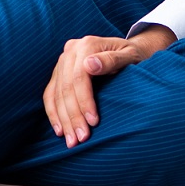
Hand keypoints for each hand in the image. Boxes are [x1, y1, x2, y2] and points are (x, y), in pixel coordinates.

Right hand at [42, 25, 176, 146]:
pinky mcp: (59, 72)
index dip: (84, 101)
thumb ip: (112, 60)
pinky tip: (59, 130)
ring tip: (71, 141)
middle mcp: (71, 50)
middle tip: (81, 139)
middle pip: (66, 88)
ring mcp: (63, 61)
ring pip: (56, 94)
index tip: (93, 122)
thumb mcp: (130, 55)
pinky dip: (53, 113)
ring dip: (62, 120)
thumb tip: (89, 65)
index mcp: (87, 45)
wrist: (129, 50)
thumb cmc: (134, 55)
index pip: (79, 77)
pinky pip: (50, 94)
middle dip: (73, 116)